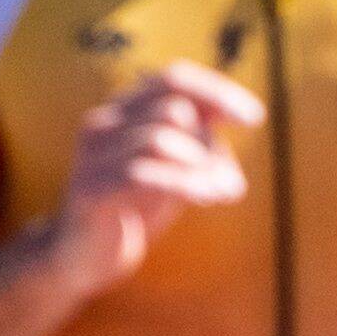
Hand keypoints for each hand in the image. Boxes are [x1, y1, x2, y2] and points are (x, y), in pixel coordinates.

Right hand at [41, 65, 262, 300]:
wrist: (82, 257)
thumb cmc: (135, 207)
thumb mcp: (178, 171)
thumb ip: (206, 147)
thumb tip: (242, 132)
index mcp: (124, 109)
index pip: (173, 78)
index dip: (216, 92)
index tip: (254, 118)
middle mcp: (104, 122)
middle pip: (173, 109)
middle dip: (211, 145)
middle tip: (229, 182)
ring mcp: (92, 154)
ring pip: (159, 139)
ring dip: (202, 167)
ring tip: (221, 194)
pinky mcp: (90, 188)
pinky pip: (143, 174)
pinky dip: (184, 183)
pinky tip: (207, 198)